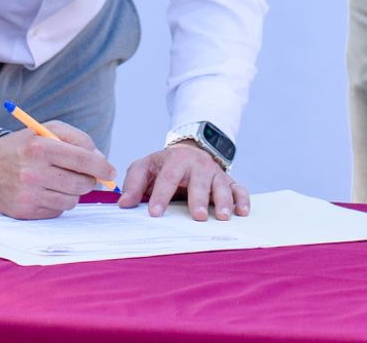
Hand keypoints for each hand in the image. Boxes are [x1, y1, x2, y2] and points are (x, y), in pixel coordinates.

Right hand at [0, 120, 115, 219]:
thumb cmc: (26, 145)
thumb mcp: (48, 130)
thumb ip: (78, 140)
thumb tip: (101, 161)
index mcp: (40, 147)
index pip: (82, 160)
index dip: (102, 167)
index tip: (110, 172)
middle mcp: (32, 173)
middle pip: (81, 184)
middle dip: (89, 180)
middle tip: (85, 176)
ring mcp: (27, 195)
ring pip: (71, 201)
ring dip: (73, 192)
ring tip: (61, 181)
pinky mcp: (24, 212)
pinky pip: (57, 212)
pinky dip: (58, 202)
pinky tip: (47, 191)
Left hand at [117, 142, 248, 220]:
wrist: (189, 150)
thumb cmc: (164, 165)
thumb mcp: (145, 167)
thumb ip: (133, 184)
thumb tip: (124, 204)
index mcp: (175, 161)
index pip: (167, 178)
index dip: (160, 196)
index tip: (155, 213)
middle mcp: (198, 166)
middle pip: (199, 182)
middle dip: (198, 199)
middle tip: (197, 216)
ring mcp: (215, 173)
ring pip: (222, 185)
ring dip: (223, 201)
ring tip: (222, 217)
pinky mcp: (229, 181)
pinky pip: (239, 189)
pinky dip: (243, 199)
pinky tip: (242, 212)